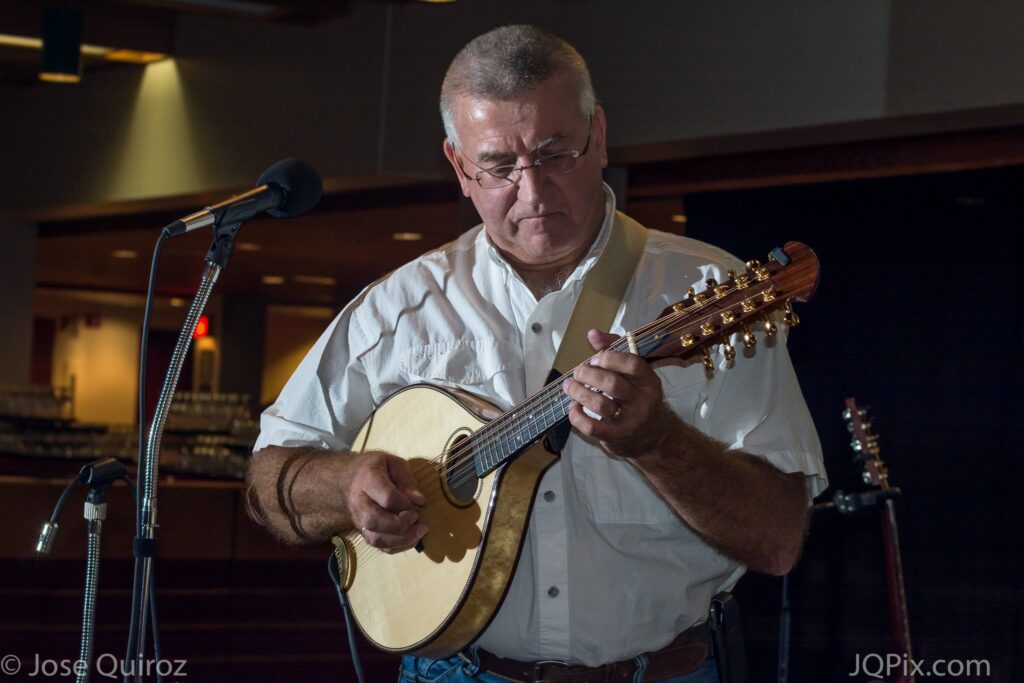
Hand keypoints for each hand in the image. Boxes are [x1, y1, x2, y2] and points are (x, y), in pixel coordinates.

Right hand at [344, 451, 428, 552]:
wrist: (348, 479)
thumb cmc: (375, 468)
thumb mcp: (393, 463)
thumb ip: (407, 480)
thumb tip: (420, 501)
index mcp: (368, 480)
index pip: (387, 498)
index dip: (406, 504)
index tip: (419, 503)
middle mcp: (359, 502)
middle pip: (375, 520)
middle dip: (401, 525)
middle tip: (417, 519)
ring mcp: (358, 519)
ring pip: (375, 538)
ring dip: (401, 540)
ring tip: (419, 532)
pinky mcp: (363, 531)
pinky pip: (378, 545)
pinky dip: (397, 546)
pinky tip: (411, 538)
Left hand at [562, 329, 678, 458]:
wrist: (654, 439)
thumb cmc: (639, 399)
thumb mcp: (634, 376)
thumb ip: (615, 350)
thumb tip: (592, 333)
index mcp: (649, 382)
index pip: (633, 365)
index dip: (609, 358)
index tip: (594, 359)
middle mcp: (642, 402)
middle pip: (612, 384)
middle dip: (589, 374)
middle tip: (578, 372)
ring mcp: (630, 422)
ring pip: (600, 405)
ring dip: (579, 393)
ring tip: (569, 386)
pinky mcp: (616, 438)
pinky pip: (591, 427)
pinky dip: (576, 416)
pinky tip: (573, 407)